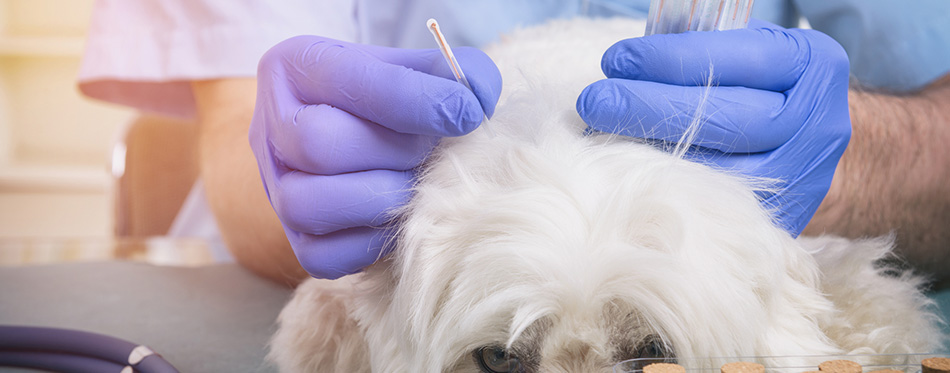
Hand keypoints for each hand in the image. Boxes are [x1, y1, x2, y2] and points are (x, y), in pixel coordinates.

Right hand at [250, 36, 500, 278]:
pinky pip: (321, 257)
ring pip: (308, 204)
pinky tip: (397, 219)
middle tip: (431, 152)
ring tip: (415, 185)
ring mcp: (276, 188)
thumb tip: (477, 97)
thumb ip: (448, 73)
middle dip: (394, 152)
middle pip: (319, 144)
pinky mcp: (294, 241)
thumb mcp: (410, 68)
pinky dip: (369, 244)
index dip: (416, 100)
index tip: (467, 111)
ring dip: (380, 199)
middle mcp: (271, 127)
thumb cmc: (385, 99)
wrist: (350, 137)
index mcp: (295, 67)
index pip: (350, 82)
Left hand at [576, 21, 850, 236]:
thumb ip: (704, 51)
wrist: (825, 154)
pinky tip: (626, 171)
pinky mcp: (777, 220)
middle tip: (594, 101)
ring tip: (598, 136)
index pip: (733, 59)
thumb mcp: (753, 56)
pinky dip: (663, 185)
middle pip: (722, 118)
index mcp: (811, 67)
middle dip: (648, 107)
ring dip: (647, 153)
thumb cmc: (767, 92)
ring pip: (714, 168)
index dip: (667, 60)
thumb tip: (629, 62)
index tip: (616, 60)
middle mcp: (814, 125)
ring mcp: (800, 178)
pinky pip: (710, 204)